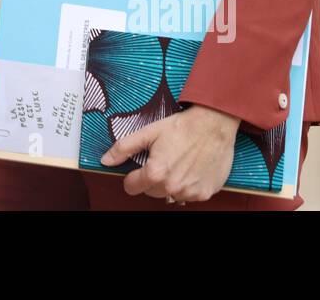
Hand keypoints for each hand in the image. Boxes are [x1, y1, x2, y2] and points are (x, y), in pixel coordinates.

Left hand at [100, 105, 239, 202]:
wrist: (213, 125)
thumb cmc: (182, 127)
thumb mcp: (148, 132)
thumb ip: (124, 148)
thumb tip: (106, 160)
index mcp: (156, 173)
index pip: (132, 187)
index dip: (132, 176)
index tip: (139, 168)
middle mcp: (172, 187)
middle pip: (151, 191)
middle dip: (152, 178)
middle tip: (162, 160)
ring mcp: (190, 192)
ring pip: (170, 195)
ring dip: (170, 183)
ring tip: (178, 163)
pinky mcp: (205, 193)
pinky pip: (189, 195)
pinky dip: (188, 186)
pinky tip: (191, 169)